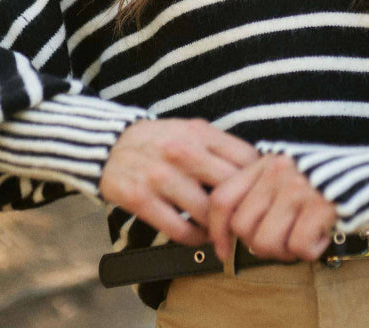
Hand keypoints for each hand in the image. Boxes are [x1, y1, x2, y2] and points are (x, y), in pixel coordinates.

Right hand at [99, 118, 258, 245]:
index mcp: (199, 132)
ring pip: (206, 213)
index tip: (259, 192)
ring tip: (222, 231)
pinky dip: (195, 239)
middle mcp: (182, 152)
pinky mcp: (140, 199)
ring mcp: (160, 176)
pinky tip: (199, 237)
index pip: (245, 158)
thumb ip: (220, 146)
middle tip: (245, 219)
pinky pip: (179, 230)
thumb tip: (256, 168)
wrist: (109, 145)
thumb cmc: (160, 140)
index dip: (258, 179)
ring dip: (218, 228)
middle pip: (229, 187)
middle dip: (242, 207)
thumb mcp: (191, 130)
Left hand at [207, 154, 336, 262]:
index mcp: (267, 162)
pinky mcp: (322, 205)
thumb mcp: (291, 170)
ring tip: (304, 236)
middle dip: (260, 244)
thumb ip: (263, 189)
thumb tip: (235, 230)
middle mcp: (279, 172)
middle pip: (243, 227)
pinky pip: (298, 247)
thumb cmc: (333, 175)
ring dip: (285, 251)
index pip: (223, 198)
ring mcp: (299, 188)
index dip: (217, 231)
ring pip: (265, 242)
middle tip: (285, 239)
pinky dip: (311, 249)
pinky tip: (323, 233)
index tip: (223, 250)